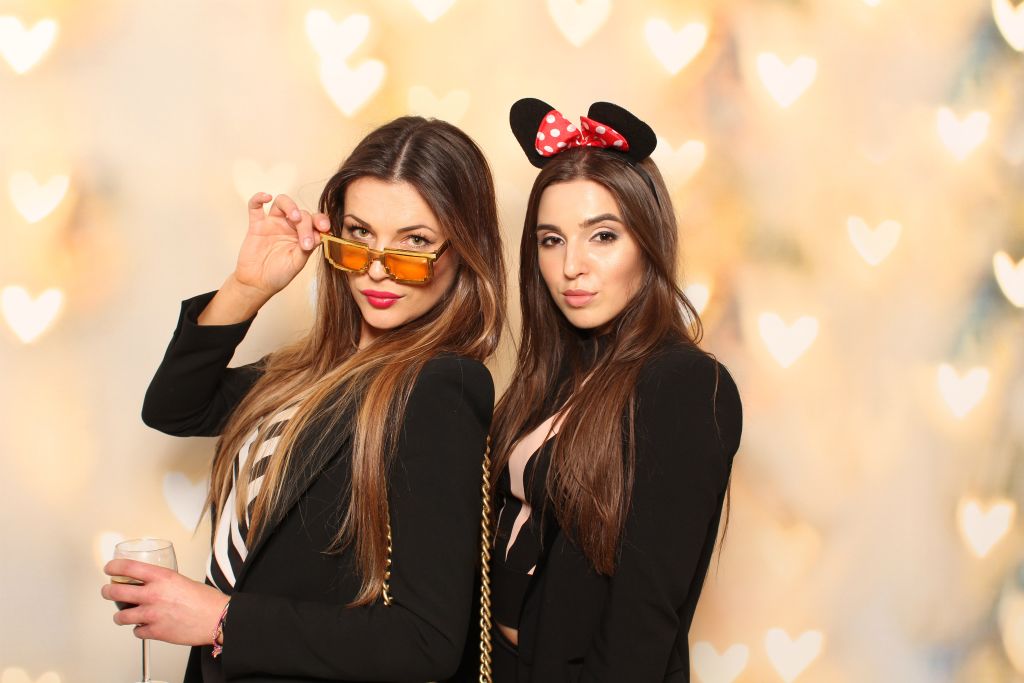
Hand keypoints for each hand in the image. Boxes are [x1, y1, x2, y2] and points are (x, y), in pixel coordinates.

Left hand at [101, 559, 228, 645]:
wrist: (218, 619)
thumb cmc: (206, 601)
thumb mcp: (183, 581)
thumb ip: (164, 582)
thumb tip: (154, 585)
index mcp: (162, 577)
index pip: (128, 567)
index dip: (114, 567)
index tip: (109, 568)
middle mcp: (153, 594)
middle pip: (116, 592)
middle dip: (108, 591)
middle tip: (107, 591)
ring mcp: (152, 615)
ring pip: (121, 616)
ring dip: (120, 615)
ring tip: (123, 615)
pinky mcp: (155, 632)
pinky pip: (136, 632)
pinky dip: (139, 629)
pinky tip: (144, 626)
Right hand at [232, 192, 332, 298]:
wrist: (257, 283)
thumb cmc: (279, 274)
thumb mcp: (297, 263)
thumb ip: (307, 248)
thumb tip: (320, 234)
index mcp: (303, 235)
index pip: (315, 221)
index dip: (321, 221)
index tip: (325, 228)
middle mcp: (290, 226)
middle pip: (301, 213)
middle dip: (306, 225)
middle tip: (305, 242)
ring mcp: (273, 224)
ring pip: (282, 203)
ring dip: (290, 206)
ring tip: (294, 217)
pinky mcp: (256, 225)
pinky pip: (254, 206)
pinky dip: (258, 198)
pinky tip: (266, 197)